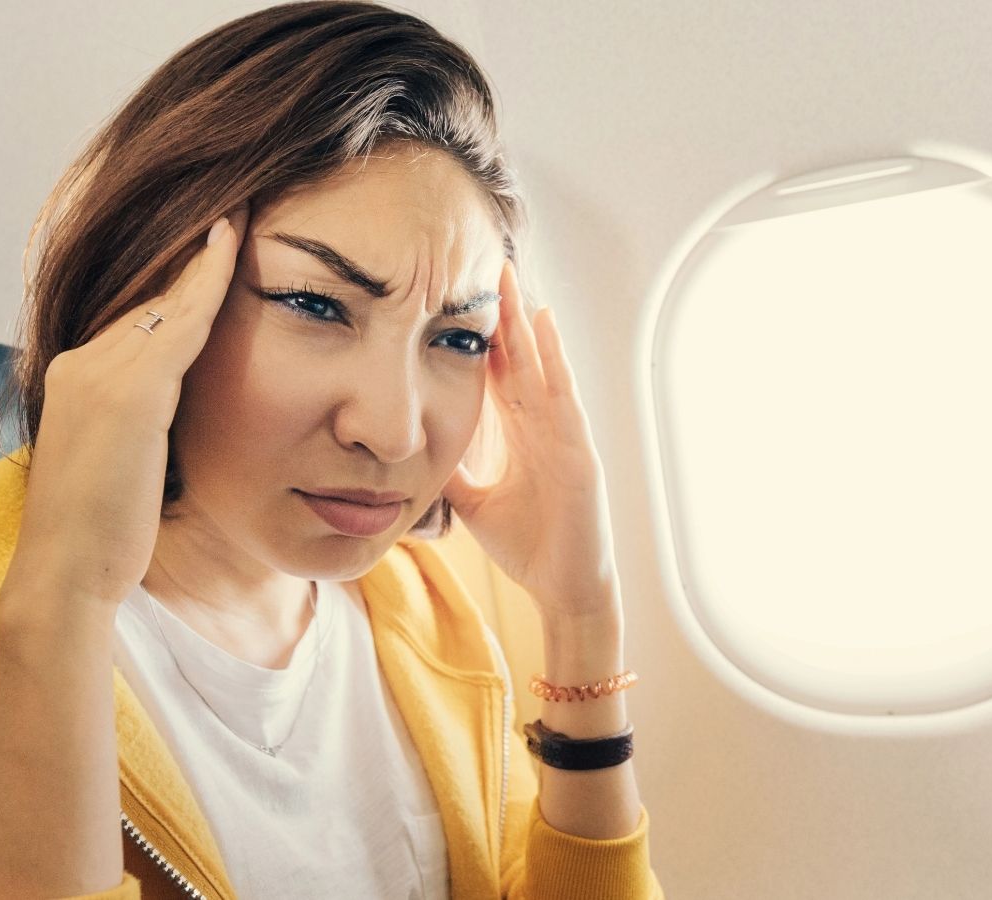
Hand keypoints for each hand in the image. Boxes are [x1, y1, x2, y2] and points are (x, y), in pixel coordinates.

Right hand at [5, 203, 251, 611]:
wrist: (67, 574)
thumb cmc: (101, 536)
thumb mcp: (123, 466)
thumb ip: (143, 427)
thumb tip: (176, 419)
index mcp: (76, 378)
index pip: (138, 318)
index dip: (181, 284)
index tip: (217, 249)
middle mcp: (81, 363)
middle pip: (151, 297)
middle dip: (194, 257)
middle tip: (237, 208)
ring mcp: (100, 374)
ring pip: (166, 299)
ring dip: (206, 254)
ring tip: (241, 211)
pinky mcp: (128, 393)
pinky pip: (181, 321)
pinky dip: (209, 280)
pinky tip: (235, 246)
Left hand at [441, 260, 621, 624]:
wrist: (563, 588)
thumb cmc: (528, 546)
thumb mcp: (474, 501)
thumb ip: (450, 471)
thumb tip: (412, 448)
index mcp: (521, 434)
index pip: (498, 373)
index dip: (480, 335)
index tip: (458, 296)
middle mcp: (543, 425)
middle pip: (520, 356)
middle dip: (503, 313)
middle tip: (485, 263)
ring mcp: (564, 433)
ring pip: (542, 364)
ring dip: (526, 321)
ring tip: (510, 278)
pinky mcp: (579, 450)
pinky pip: (564, 394)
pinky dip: (555, 358)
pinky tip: (545, 323)